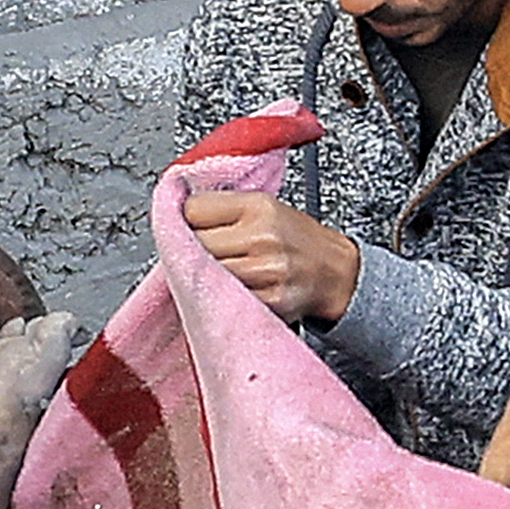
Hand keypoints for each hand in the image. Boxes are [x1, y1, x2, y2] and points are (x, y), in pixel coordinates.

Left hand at [181, 185, 360, 325]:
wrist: (335, 272)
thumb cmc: (296, 239)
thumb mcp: (265, 206)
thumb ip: (222, 207)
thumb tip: (174, 209)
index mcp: (258, 207)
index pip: (193, 209)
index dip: (185, 218)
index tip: (188, 225)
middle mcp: (262, 237)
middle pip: (194, 244)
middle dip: (188, 249)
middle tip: (198, 253)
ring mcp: (265, 272)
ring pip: (204, 275)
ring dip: (200, 277)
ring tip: (212, 273)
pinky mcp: (268, 302)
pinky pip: (223, 300)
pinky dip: (219, 297)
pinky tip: (228, 291)